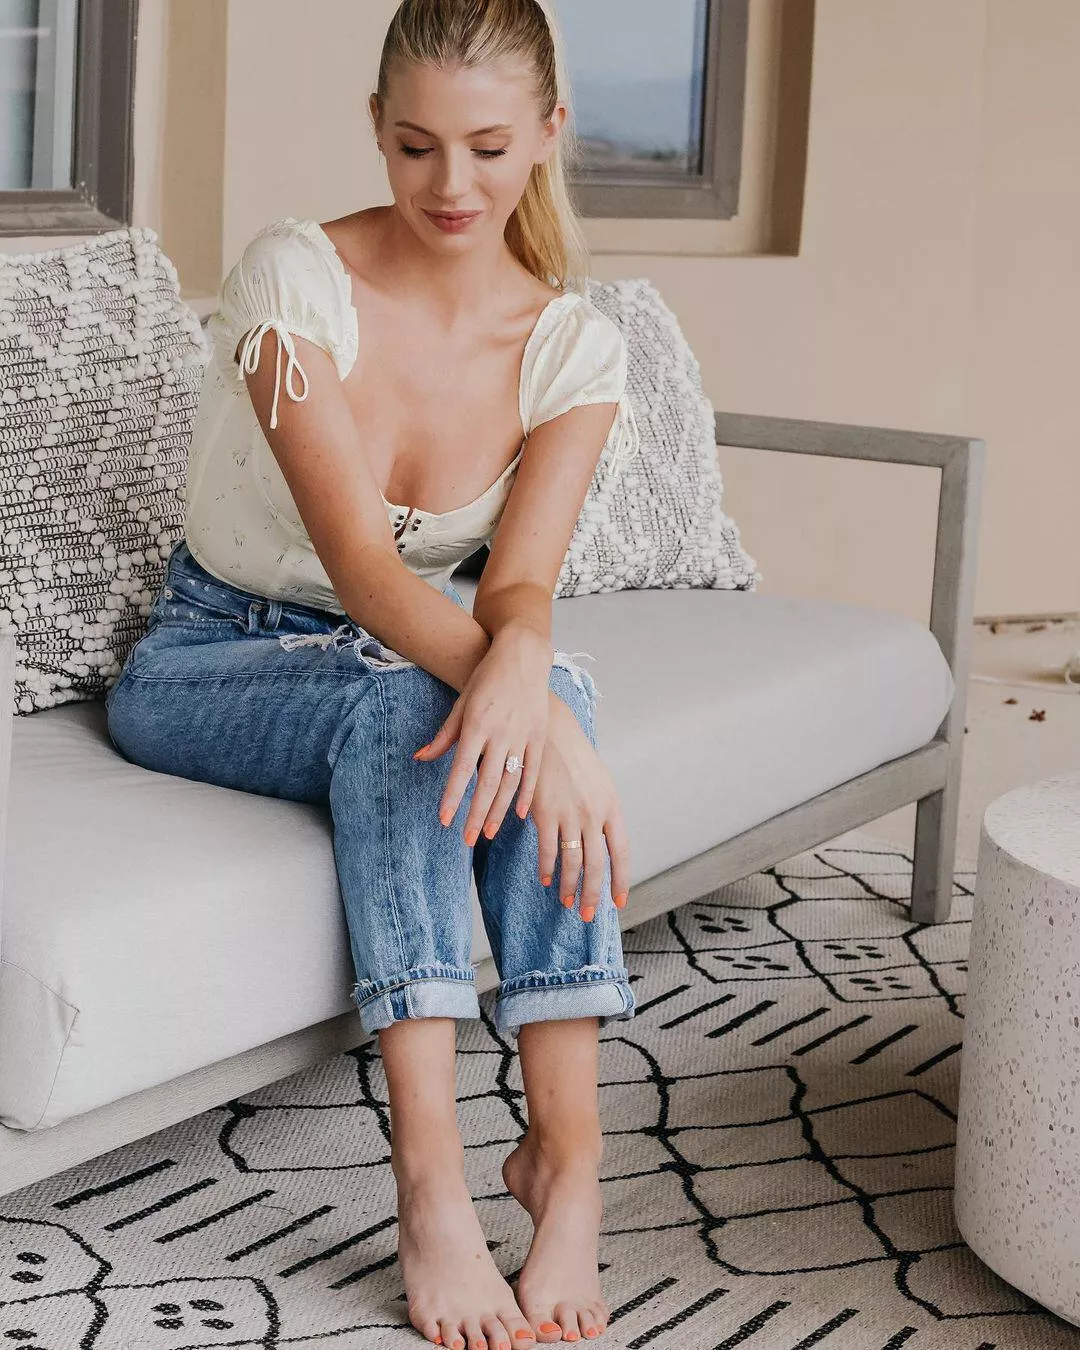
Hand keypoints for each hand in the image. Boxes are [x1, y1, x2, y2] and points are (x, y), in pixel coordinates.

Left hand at [412, 625, 551, 840]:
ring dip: (499, 811)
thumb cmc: (486, 679)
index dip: (453, 796)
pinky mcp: (539, 736)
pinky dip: (527, 794)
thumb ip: (444, 735)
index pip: (462, 769)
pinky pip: (534, 771)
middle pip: (487, 782)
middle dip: (475, 813)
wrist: (521, 656)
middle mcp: (501, 733)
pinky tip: (520, 815)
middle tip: (466, 840)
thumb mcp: (461, 704)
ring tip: (487, 834)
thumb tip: (421, 758)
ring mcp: (523, 736)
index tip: (445, 819)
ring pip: (511, 782)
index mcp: (477, 725)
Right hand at [530, 699, 630, 922]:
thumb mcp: (601, 783)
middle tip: (589, 915)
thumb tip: (606, 842)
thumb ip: (604, 813)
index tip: (618, 901)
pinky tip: (547, 879)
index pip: (621, 853)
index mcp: (612, 807)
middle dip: (593, 894)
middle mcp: (594, 814)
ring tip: (568, 902)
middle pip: (596, 865)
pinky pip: (548, 849)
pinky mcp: (545, 812)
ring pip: (573, 862)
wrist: (552, 731)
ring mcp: (570, 814)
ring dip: (570, 887)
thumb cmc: (576, 757)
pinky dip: (547, 869)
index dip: (620, 880)